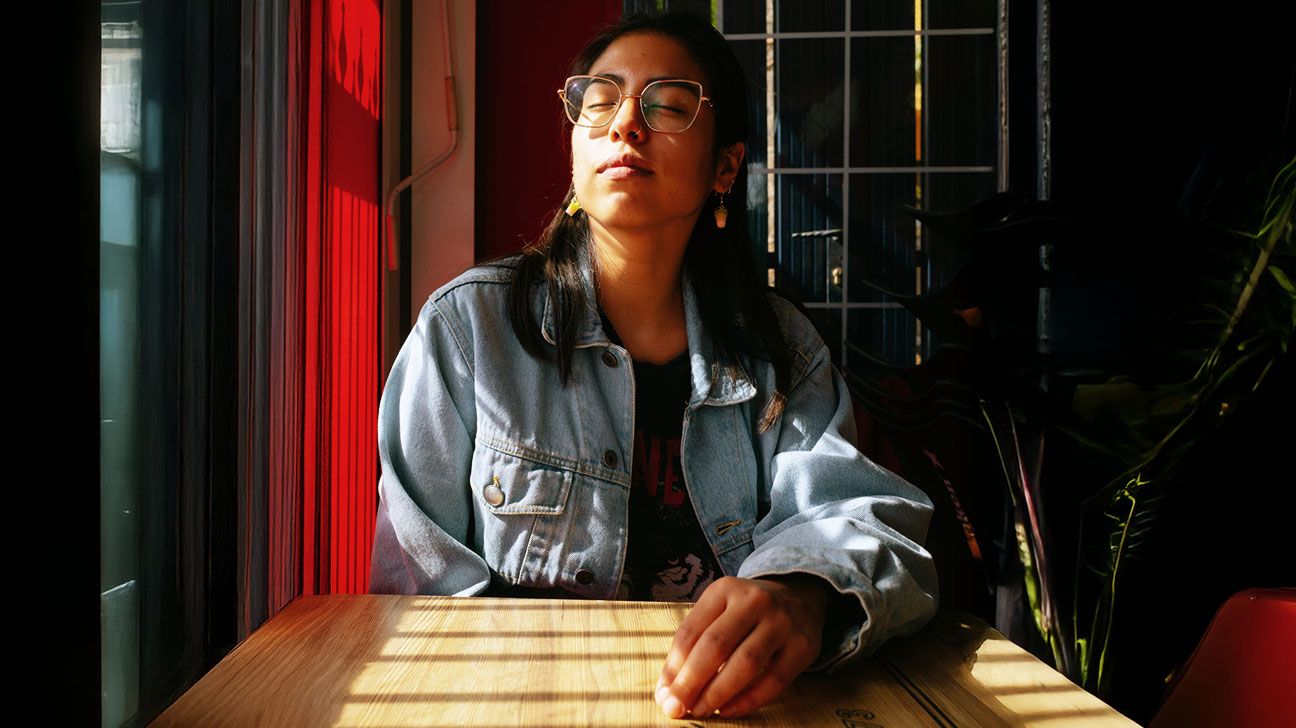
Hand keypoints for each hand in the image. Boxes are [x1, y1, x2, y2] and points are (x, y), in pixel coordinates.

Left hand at [655, 574, 829, 718]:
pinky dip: (748, 701)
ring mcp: (782, 622)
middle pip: (716, 646)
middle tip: (675, 708)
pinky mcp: (803, 646)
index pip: (691, 631)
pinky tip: (728, 710)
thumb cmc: (745, 612)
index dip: (673, 666)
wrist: (799, 597)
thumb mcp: (718, 611)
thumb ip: (693, 643)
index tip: (663, 694)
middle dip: (691, 682)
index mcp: (724, 590)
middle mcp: (754, 601)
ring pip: (745, 664)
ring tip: (700, 711)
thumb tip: (668, 689)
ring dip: (717, 694)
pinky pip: (774, 681)